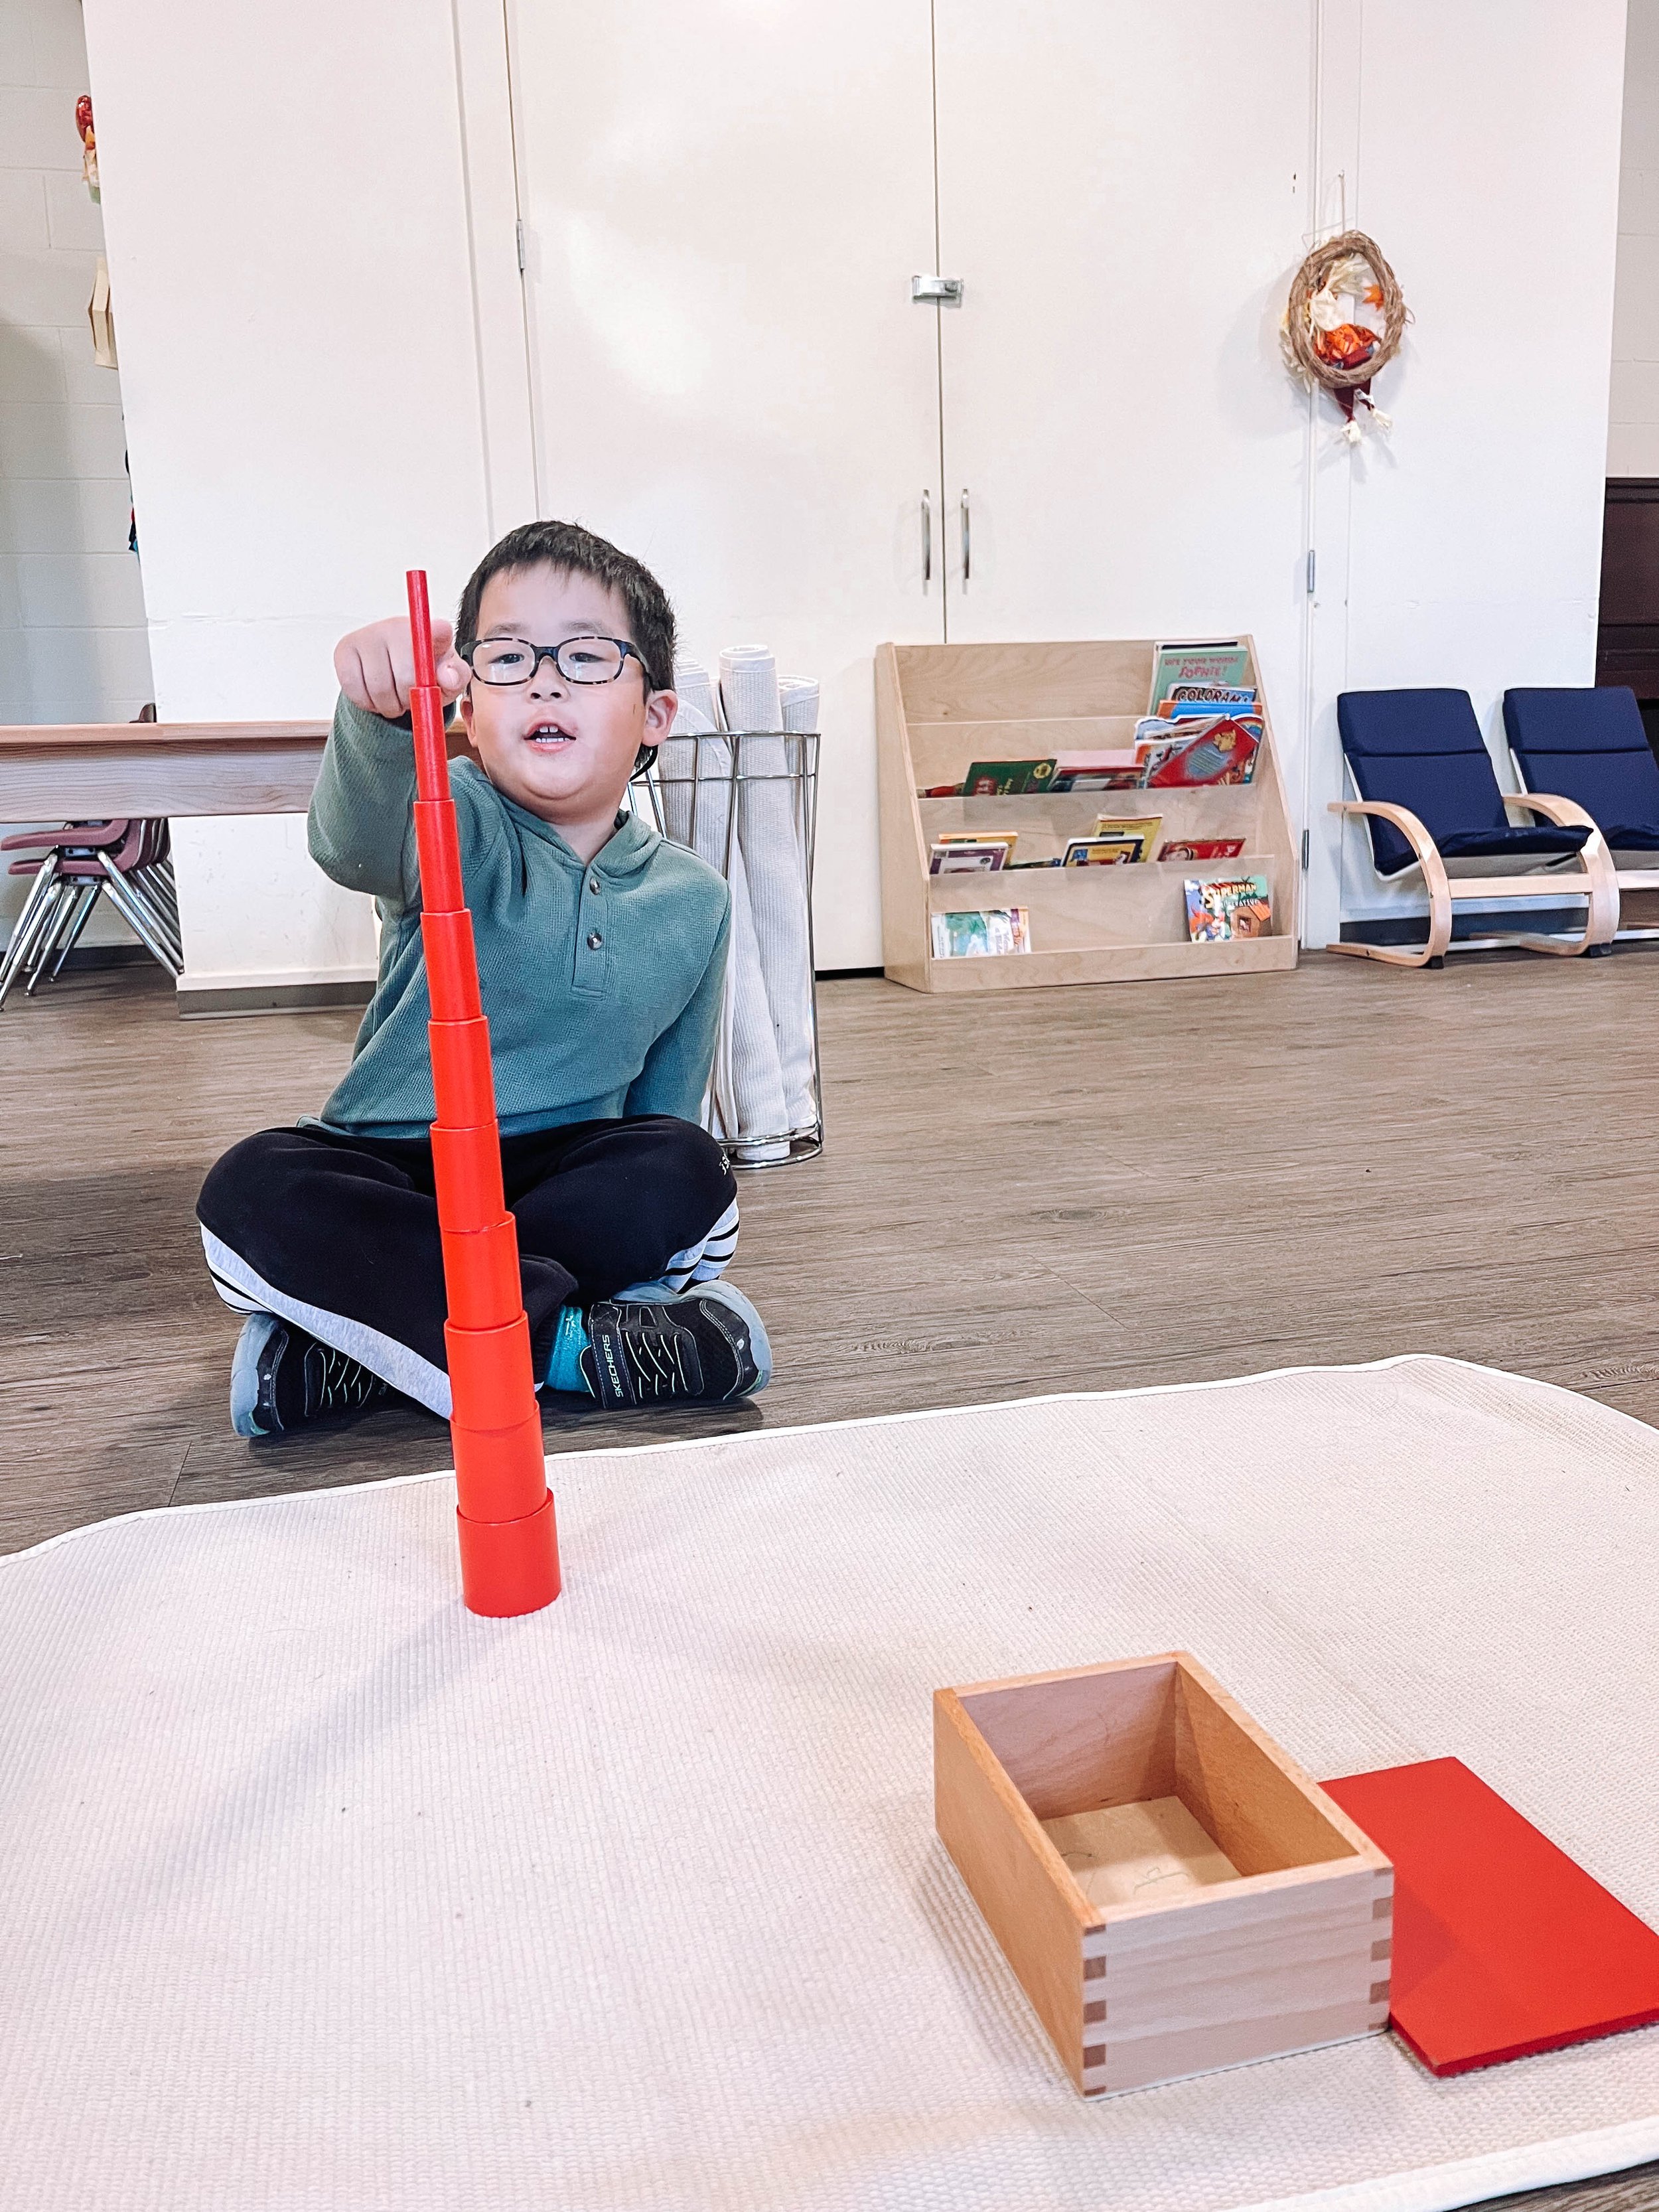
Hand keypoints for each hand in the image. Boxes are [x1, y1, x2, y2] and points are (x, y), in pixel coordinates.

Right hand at [333, 616, 469, 718]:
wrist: (393, 672)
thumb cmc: (426, 674)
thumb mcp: (448, 679)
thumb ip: (455, 678)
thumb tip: (446, 677)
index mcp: (429, 630)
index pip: (439, 631)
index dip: (438, 640)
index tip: (438, 651)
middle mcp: (397, 625)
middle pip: (406, 675)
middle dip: (410, 699)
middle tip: (411, 700)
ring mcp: (368, 634)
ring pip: (379, 688)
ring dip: (389, 706)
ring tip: (395, 699)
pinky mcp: (344, 649)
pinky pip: (355, 690)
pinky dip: (368, 704)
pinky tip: (376, 696)